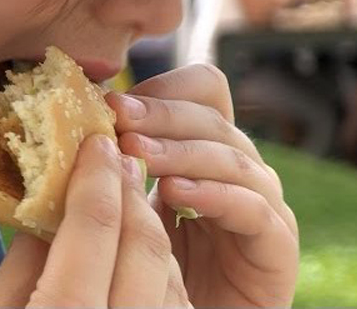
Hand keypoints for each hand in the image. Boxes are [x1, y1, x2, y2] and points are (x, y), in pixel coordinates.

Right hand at [0, 135, 190, 306]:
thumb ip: (21, 267)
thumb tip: (49, 206)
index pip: (95, 228)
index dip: (97, 178)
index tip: (95, 143)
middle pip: (144, 244)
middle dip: (130, 192)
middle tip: (117, 159)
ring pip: (167, 271)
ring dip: (146, 227)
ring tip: (126, 196)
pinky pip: (175, 302)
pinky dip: (158, 268)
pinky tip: (135, 251)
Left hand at [106, 64, 298, 307]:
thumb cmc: (153, 267)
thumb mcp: (131, 208)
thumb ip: (118, 171)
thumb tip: (80, 132)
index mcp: (206, 152)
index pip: (204, 93)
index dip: (164, 89)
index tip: (115, 102)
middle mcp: (238, 170)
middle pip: (215, 118)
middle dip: (164, 115)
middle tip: (120, 117)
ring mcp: (262, 205)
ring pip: (235, 159)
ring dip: (183, 151)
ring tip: (137, 154)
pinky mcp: (276, 247)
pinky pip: (254, 209)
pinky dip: (214, 194)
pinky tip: (175, 192)